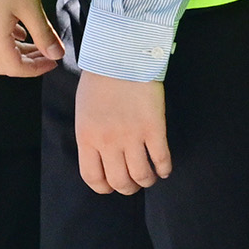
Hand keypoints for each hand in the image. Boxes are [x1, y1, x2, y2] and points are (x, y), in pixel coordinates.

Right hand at [0, 0, 57, 77]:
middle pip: (3, 64)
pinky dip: (10, 40)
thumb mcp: (30, 6)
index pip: (14, 68)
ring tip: (41, 43)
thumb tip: (56, 55)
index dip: (36, 70)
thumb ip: (44, 33)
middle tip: (49, 55)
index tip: (55, 61)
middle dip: (28, 64)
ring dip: (20, 52)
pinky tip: (24, 31)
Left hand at [73, 72, 169, 192]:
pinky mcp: (154, 129)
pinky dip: (164, 168)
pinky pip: (161, 158)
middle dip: (127, 188)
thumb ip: (91, 136)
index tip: (111, 187)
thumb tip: (102, 155)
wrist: (122, 60)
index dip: (104, 187)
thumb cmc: (100, 83)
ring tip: (150, 178)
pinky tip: (164, 169)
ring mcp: (132, 137)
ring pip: (141, 174)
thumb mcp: (84, 114)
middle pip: (119, 180)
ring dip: (146, 181)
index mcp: (87, 138)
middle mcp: (108, 142)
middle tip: (133, 185)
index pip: (93, 177)